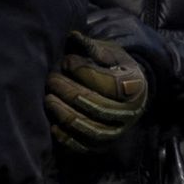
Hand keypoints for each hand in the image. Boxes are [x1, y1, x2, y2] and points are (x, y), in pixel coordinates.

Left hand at [48, 32, 150, 148]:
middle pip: (97, 106)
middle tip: (51, 79)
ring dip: (65, 115)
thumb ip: (93, 47)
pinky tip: (53, 125)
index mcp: (135, 87)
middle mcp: (131, 112)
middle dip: (70, 92)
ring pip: (91, 129)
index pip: (109, 84)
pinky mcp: (105, 145)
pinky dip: (67, 138)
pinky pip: (85, 147)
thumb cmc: (114, 69)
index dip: (84, 72)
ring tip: (48, 99)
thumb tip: (73, 37)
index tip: (67, 61)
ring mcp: (119, 131)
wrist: (127, 93)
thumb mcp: (110, 53)